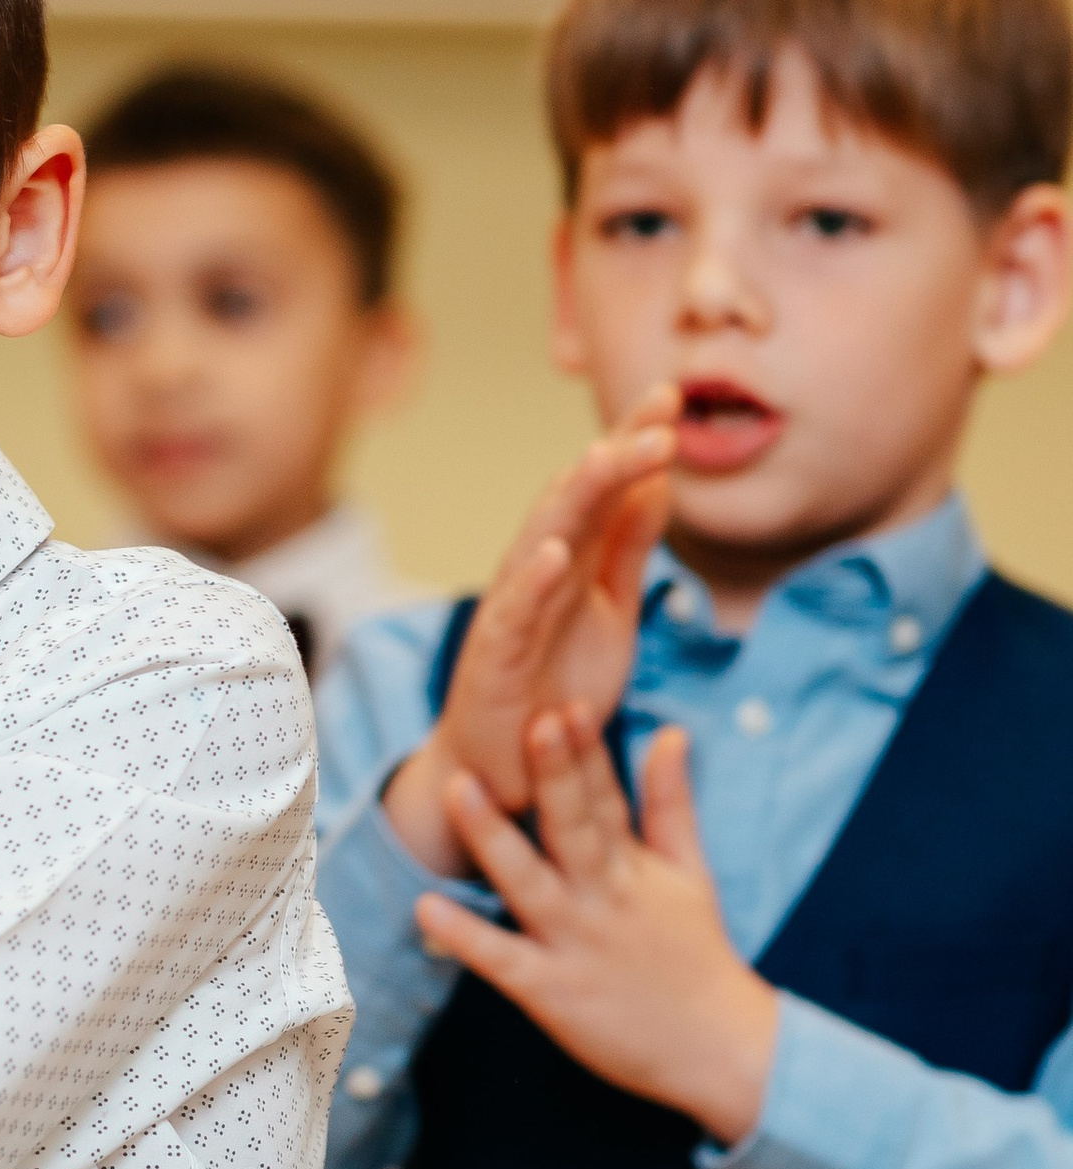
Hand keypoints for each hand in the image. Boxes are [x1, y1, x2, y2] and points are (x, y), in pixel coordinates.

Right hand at [383, 394, 676, 875]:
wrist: (507, 773)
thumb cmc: (555, 691)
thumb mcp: (612, 613)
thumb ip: (628, 550)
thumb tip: (658, 482)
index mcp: (571, 560)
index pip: (605, 488)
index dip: (635, 441)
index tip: (674, 396)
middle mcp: (537, 574)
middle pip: (575, 499)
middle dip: (616, 452)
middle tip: (661, 412)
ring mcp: (512, 612)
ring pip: (542, 541)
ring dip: (574, 499)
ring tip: (608, 457)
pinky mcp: (494, 660)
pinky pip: (514, 615)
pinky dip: (532, 582)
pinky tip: (557, 552)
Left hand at [416, 706, 777, 1141]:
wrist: (720, 1050)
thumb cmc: (695, 955)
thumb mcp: (692, 873)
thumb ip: (671, 802)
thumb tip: (670, 732)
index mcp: (632, 866)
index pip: (607, 797)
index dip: (584, 751)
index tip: (563, 701)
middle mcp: (603, 897)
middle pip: (575, 827)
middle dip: (554, 774)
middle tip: (530, 720)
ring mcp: (576, 944)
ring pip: (530, 883)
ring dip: (494, 837)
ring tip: (458, 789)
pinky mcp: (552, 993)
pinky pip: (502, 961)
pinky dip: (465, 937)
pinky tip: (426, 909)